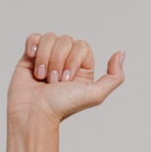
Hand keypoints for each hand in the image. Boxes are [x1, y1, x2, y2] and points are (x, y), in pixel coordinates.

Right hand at [7, 33, 123, 128]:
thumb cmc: (61, 107)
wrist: (34, 113)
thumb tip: (120, 53)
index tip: (66, 81)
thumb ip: (115, 76)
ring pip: (49, 38)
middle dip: (58, 61)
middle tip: (53, 82)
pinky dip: (33, 46)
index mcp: (82, 67)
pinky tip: (32, 59)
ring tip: (41, 77)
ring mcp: (46, 58)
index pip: (81, 46)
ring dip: (44, 59)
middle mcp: (64, 60)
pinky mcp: (29, 58)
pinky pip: (34, 38)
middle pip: (65, 40)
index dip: (73, 61)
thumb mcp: (96, 95)